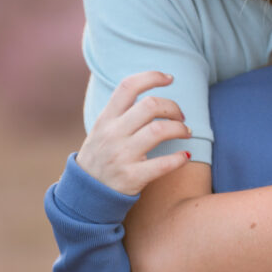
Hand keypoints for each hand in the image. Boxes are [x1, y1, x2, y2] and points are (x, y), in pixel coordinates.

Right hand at [76, 72, 191, 195]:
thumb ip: (120, 112)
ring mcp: (121, 156)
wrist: (86, 195)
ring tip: (185, 132)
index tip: (169, 78)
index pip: (128, 87)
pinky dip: (178, 159)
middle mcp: (113, 134)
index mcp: (106, 119)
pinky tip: (185, 156)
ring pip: (159, 130)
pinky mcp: (131, 177)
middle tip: (181, 116)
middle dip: (173, 107)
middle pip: (150, 105)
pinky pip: (162, 165)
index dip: (151, 77)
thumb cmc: (100, 157)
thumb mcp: (101, 130)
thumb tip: (150, 90)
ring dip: (179, 128)